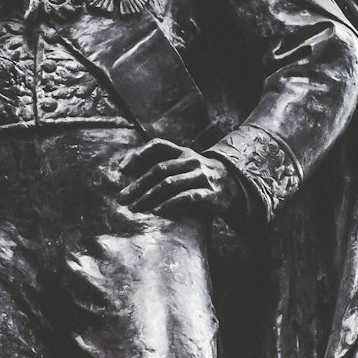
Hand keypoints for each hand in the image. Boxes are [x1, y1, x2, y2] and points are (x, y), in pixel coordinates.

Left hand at [118, 139, 241, 219]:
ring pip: (170, 183)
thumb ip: (165, 166)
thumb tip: (130, 174)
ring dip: (149, 196)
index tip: (122, 169)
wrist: (235, 187)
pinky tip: (158, 211)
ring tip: (136, 207)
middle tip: (123, 198)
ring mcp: (202, 176)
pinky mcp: (211, 193)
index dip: (138, 154)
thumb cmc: (201, 178)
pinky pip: (188, 197)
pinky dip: (171, 203)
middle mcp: (192, 161)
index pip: (158, 146)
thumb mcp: (185, 166)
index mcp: (183, 152)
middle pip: (159, 169)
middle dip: (138, 184)